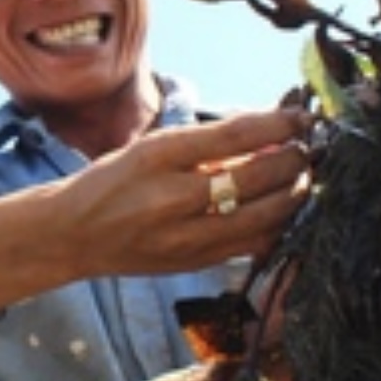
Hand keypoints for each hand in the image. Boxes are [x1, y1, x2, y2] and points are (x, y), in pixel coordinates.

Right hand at [61, 107, 311, 278]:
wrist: (73, 235)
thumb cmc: (113, 183)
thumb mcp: (151, 148)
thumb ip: (207, 144)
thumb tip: (269, 134)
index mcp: (158, 156)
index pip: (235, 135)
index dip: (279, 124)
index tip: (301, 117)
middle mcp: (172, 198)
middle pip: (258, 177)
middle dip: (295, 159)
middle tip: (307, 147)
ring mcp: (186, 237)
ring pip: (266, 216)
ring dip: (294, 193)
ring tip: (301, 176)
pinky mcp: (197, 263)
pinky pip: (255, 244)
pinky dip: (278, 224)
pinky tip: (282, 208)